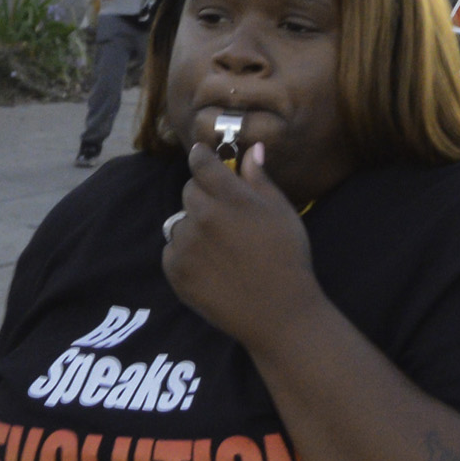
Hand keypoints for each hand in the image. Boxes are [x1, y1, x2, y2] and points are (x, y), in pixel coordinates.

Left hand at [163, 140, 317, 343]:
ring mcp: (186, 245)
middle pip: (189, 191)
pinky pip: (172, 250)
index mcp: (230, 198)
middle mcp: (202, 217)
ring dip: (194, 226)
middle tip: (225, 213)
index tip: (202, 155)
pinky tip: (210, 265)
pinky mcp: (175, 271)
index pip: (202, 163)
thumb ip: (259, 178)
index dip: (201, 155)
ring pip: (180, 221)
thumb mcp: (281, 211)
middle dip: (203, 194)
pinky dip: (186, 253)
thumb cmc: (287, 257)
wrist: (278, 312)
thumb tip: (251, 149)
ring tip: (220, 246)